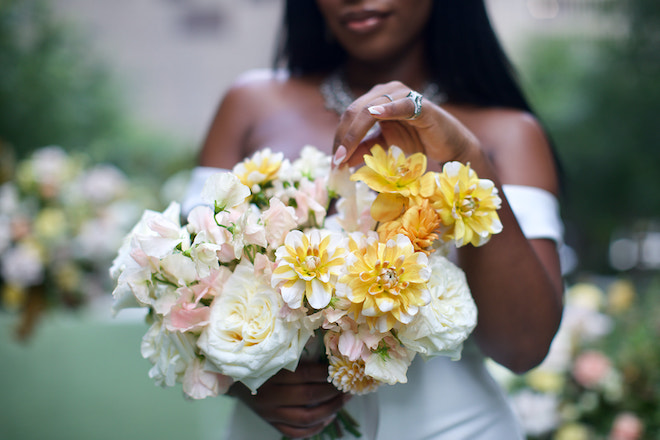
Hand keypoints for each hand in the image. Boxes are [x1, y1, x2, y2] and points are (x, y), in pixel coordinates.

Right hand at [229, 361, 348, 438]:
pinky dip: (314, 429)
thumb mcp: (272, 353)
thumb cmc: (256, 360)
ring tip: (342, 402)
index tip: (340, 368)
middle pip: (308, 397)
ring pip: (305, 418)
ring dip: (329, 410)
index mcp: (270, 373)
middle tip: (347, 387)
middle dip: (332, 393)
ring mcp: (269, 413)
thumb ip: (294, 353)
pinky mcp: (270, 423)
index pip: (305, 374)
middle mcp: (269, 395)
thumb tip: (327, 350)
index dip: (326, 373)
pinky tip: (327, 419)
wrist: (231, 379)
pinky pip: (295, 433)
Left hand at [331, 81, 479, 168]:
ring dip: (355, 133)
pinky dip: (388, 109)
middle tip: (337, 162)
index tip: (334, 163)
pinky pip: (402, 104)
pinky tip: (375, 115)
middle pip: (354, 112)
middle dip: (343, 138)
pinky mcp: (422, 105)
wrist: (448, 144)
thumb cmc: (417, 141)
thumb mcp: (384, 147)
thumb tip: (341, 160)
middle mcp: (386, 92)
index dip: (339, 138)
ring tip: (346, 153)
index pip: (349, 116)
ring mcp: (403, 94)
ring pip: (370, 109)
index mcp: (375, 99)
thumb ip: (364, 148)